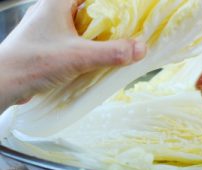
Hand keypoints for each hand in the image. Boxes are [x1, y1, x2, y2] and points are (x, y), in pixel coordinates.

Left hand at [0, 0, 145, 111]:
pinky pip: (74, 39)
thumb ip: (111, 53)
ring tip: (115, 45)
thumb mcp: (78, 57)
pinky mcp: (48, 43)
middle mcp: (52, 10)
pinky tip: (96, 58)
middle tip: (126, 31)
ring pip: (81, 26)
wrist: (3, 83)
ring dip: (98, 36)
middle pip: (89, 9)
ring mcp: (49, 27)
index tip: (128, 12)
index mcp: (58, 2)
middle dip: (108, 20)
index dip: (111, 3)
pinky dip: (87, 46)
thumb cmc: (33, 63)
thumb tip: (141, 49)